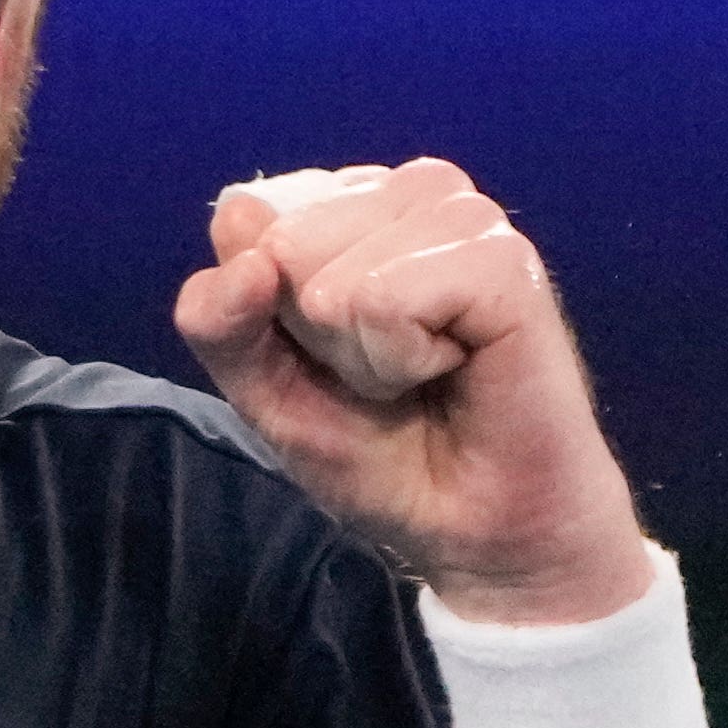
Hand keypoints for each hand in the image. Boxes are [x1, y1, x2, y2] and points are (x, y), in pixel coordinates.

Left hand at [173, 158, 652, 623]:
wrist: (478, 533)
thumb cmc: (382, 451)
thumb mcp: (264, 387)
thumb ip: (219, 313)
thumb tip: (235, 215)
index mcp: (357, 202)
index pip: (245, 223)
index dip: (272, 315)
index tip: (337, 357)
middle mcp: (414, 194)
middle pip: (283, 243)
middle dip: (318, 334)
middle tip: (388, 373)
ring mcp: (465, 220)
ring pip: (331, 276)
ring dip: (361, 352)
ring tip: (422, 372)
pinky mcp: (507, 262)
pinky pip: (386, 298)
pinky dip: (399, 357)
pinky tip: (453, 368)